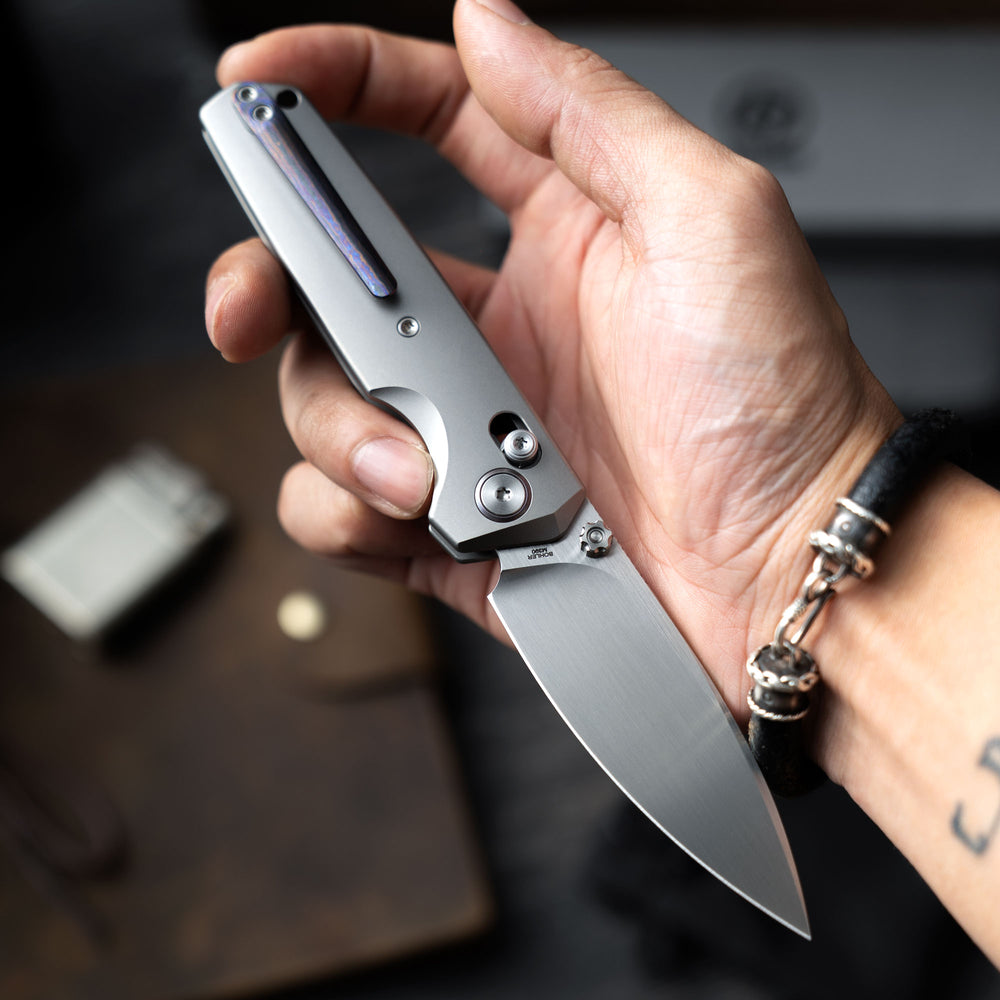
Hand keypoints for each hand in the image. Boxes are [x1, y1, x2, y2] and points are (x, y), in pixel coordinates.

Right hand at [205, 0, 898, 716]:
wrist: (788, 568)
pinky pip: (342, 508)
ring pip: (321, 400)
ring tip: (433, 470)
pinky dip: (352, 512)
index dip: (334, 85)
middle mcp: (495, 328)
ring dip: (345, 430)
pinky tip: (422, 517)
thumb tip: (489, 26)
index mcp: (556, 235)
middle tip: (245, 308)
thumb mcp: (710, 218)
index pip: (428, 124)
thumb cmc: (777, 401)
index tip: (257, 81)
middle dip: (260, 284)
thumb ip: (590, 114)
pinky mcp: (449, 523)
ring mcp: (465, 429)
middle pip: (328, 279)